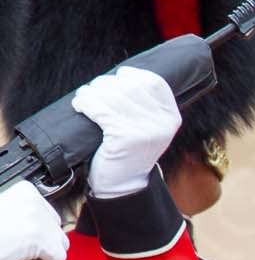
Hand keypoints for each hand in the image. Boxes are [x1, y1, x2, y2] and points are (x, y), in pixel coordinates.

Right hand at [0, 182, 68, 259]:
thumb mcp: (7, 216)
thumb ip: (20, 217)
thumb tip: (33, 231)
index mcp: (24, 191)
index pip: (45, 210)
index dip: (39, 229)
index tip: (28, 241)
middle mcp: (35, 201)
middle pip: (54, 224)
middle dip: (46, 240)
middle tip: (31, 253)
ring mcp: (40, 219)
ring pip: (60, 241)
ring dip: (49, 255)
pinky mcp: (43, 240)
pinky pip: (59, 258)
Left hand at [70, 66, 181, 198]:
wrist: (123, 184)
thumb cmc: (129, 150)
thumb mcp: (146, 126)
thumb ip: (142, 103)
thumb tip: (120, 75)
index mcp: (170, 116)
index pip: (152, 82)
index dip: (131, 76)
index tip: (117, 79)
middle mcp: (162, 122)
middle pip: (129, 86)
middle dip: (105, 84)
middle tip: (93, 91)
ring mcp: (145, 130)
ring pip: (112, 96)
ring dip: (92, 93)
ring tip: (84, 98)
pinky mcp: (125, 137)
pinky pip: (100, 110)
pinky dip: (86, 104)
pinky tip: (80, 106)